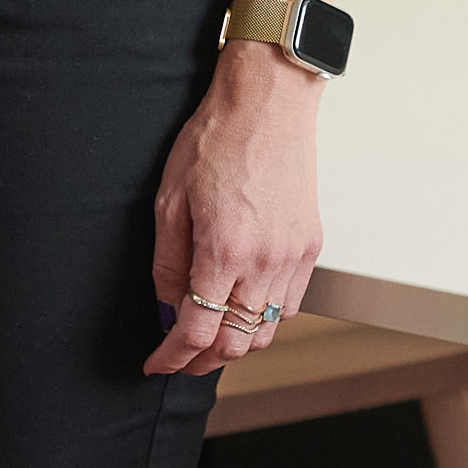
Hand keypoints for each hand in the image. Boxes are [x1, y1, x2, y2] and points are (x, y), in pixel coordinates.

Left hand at [147, 45, 323, 378]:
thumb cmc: (215, 139)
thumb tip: (165, 310)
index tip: (156, 364)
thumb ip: (167, 263)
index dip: (172, 358)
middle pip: (236, 344)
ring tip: (208, 338)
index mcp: (224, 251)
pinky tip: (242, 308)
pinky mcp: (311, 247)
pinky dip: (264, 320)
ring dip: (235, 345)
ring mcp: (294, 257)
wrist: (268, 103)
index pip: (197, 331)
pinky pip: (290, 306)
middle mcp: (266, 262)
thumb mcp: (169, 200)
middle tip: (178, 358)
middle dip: (201, 361)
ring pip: (267, 333)